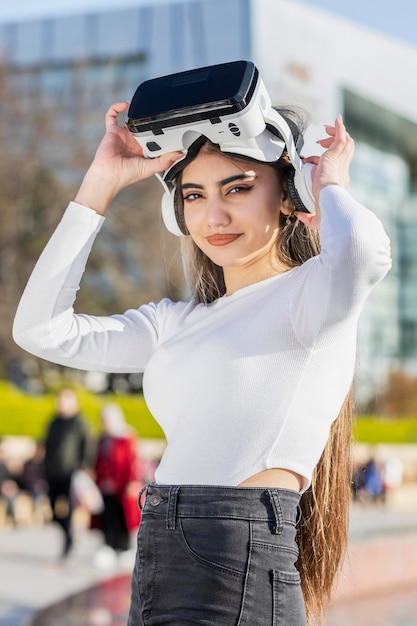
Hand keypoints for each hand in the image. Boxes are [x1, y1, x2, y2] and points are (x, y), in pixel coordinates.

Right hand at [75, 102, 182, 213]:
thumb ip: (165, 161)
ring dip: (136, 111)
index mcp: (143, 150)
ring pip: (130, 119)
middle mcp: (133, 142)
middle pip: (144, 126)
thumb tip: (180, 154)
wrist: (110, 174)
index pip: (154, 137)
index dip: (161, 132)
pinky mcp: (112, 131)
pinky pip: (112, 115)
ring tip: (144, 106)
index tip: (170, 127)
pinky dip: (117, 107)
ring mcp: (123, 135)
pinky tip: (126, 104)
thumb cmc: (127, 174)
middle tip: (158, 113)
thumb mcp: (150, 168)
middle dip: (150, 120)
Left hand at [295, 115, 353, 229]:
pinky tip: (336, 119)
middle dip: (337, 142)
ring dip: (337, 134)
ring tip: (328, 129)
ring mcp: (340, 161)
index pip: (337, 165)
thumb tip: (300, 215)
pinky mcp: (335, 155)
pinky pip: (341, 137)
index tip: (314, 161)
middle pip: (345, 151)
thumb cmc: (327, 210)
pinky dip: (339, 127)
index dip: (327, 160)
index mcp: (339, 181)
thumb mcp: (316, 216)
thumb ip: (308, 216)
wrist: (330, 202)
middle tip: (324, 140)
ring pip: (345, 142)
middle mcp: (343, 169)